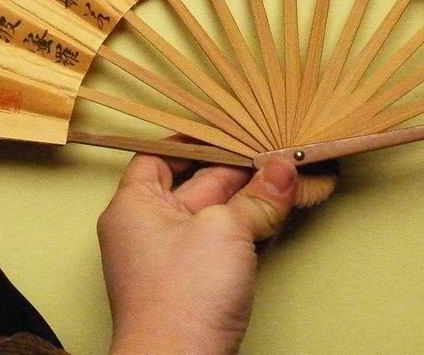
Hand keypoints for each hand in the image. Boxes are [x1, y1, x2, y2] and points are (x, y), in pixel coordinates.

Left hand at [97, 152, 297, 354]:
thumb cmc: (181, 299)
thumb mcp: (224, 230)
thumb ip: (256, 196)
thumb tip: (283, 169)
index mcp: (135, 206)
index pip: (158, 156)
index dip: (193, 139)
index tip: (228, 125)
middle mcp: (150, 228)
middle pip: (196, 182)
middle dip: (238, 166)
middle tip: (276, 148)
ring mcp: (175, 258)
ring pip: (217, 212)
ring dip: (251, 196)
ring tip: (288, 173)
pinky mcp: (199, 283)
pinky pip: (227, 241)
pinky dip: (252, 225)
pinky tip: (280, 211)